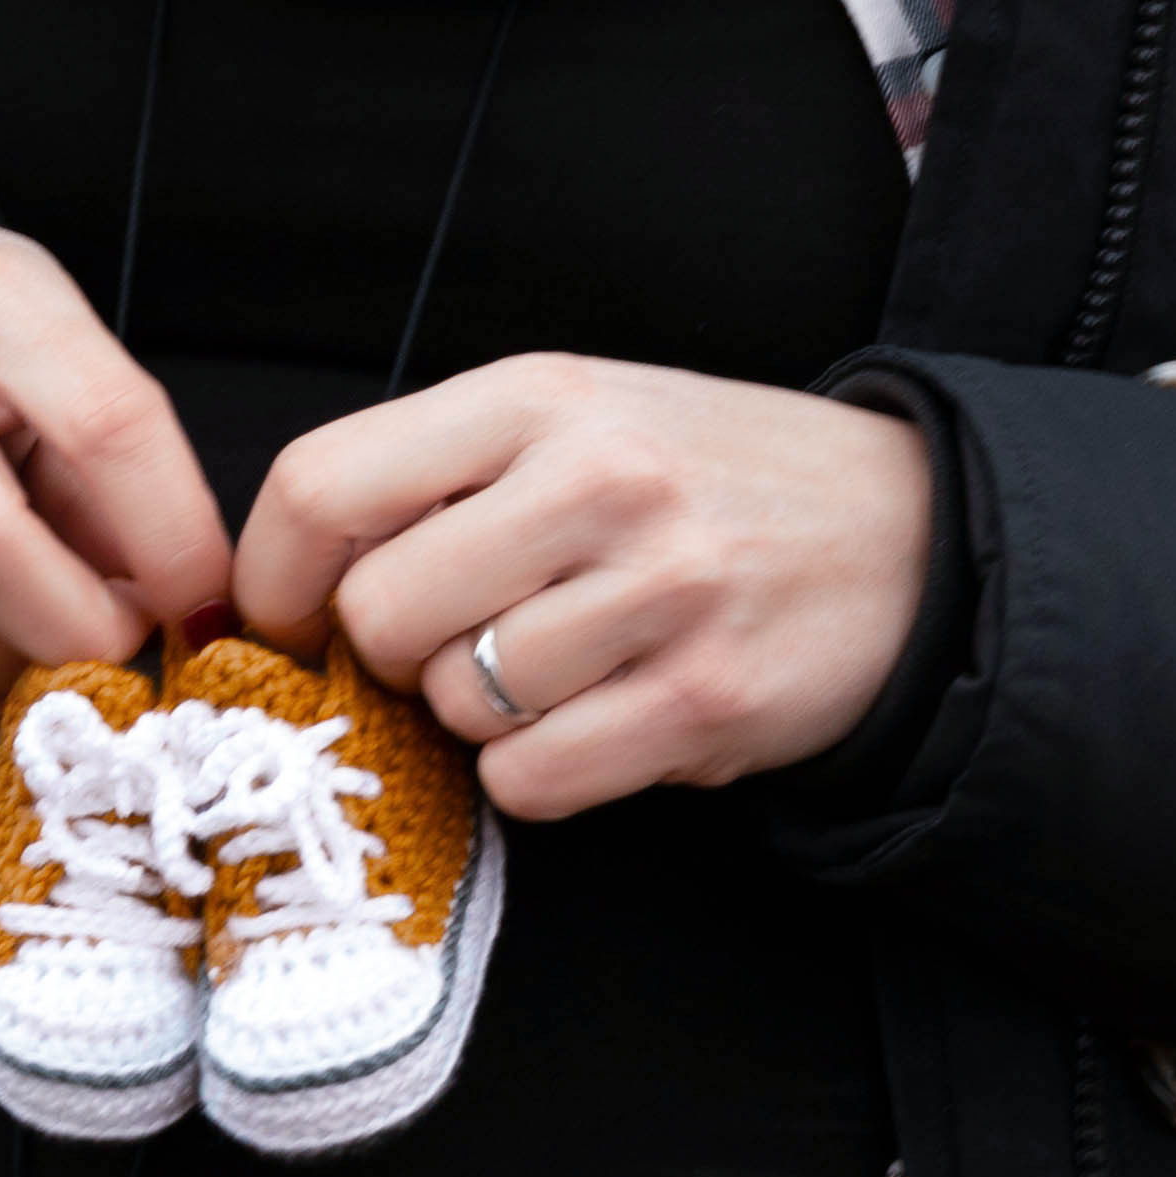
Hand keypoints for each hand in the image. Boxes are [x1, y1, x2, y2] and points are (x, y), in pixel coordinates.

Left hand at [233, 354, 931, 818]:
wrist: (903, 528)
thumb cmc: (702, 475)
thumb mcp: (575, 417)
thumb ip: (443, 473)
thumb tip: (294, 582)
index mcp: (537, 396)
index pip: (325, 482)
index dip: (272, 575)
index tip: (281, 618)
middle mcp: (594, 478)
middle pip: (379, 614)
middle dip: (390, 655)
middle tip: (451, 642)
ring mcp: (655, 590)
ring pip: (456, 705)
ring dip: (477, 713)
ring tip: (555, 666)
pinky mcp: (702, 699)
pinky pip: (533, 780)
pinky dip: (540, 773)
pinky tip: (600, 717)